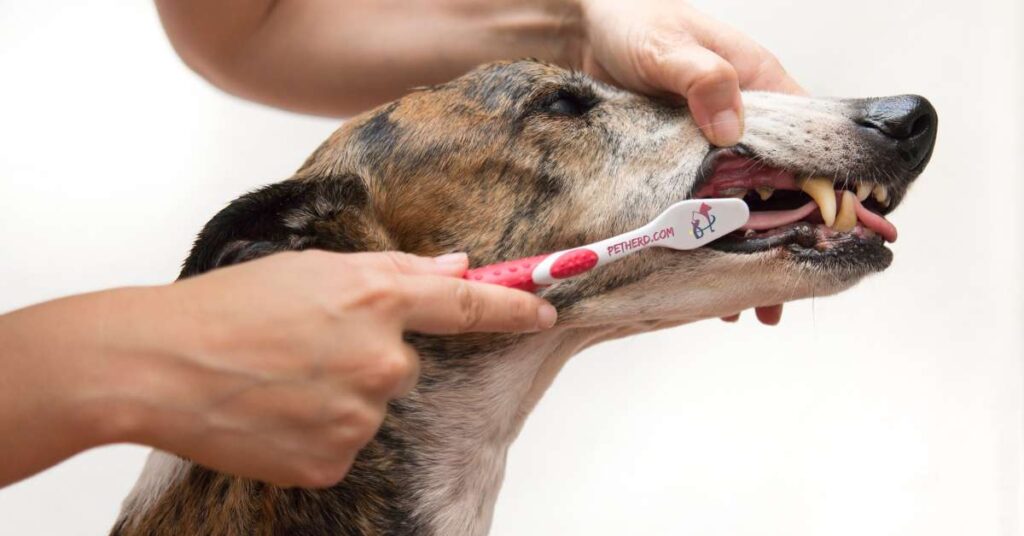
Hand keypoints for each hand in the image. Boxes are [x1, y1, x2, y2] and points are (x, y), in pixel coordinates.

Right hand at [0, 250, 554, 487]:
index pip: (467, 303)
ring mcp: (360, 417)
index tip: (544, 310)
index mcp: (377, 298)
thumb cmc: (227, 308)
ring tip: (278, 380)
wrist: (160, 366)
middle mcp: (382, 360)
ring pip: (369, 407)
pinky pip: (342, 445)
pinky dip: (316, 433)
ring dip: (336, 396)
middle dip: (364, 356)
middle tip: (302, 349)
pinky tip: (276, 414)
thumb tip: (455, 266)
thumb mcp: (311, 269)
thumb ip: (395, 270)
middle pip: (403, 364)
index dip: (512, 305)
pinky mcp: (334, 461)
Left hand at [578, 0, 800, 322]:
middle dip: (791, 236)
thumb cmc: (636, 22)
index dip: (826, 188)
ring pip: (748, 200)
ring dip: (753, 247)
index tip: (833, 231)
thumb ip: (701, 80)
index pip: (811, 141)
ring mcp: (715, 137)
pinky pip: (710, 202)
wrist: (587, 26)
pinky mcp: (684, 155)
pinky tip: (711, 273)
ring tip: (754, 306)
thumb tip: (730, 126)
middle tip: (787, 292)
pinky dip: (715, 235)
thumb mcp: (668, 48)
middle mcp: (744, 114)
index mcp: (758, 83)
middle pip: (783, 183)